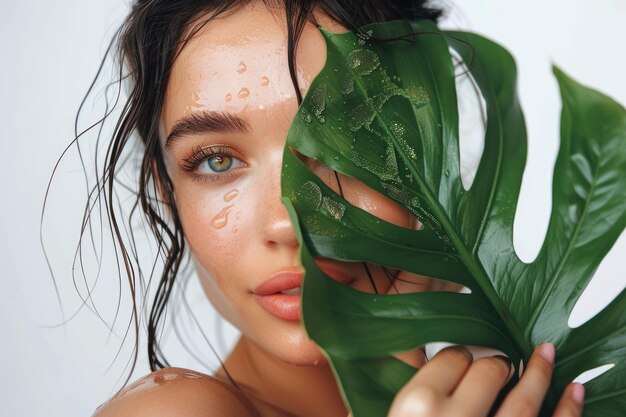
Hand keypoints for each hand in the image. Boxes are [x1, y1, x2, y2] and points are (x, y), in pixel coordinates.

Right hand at [387, 344, 584, 416]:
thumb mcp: (396, 409)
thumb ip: (410, 381)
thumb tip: (419, 350)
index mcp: (417, 405)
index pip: (450, 358)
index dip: (459, 356)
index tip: (462, 361)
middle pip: (487, 371)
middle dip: (496, 364)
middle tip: (499, 365)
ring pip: (525, 400)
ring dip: (541, 373)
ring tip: (546, 355)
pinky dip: (568, 410)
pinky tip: (575, 391)